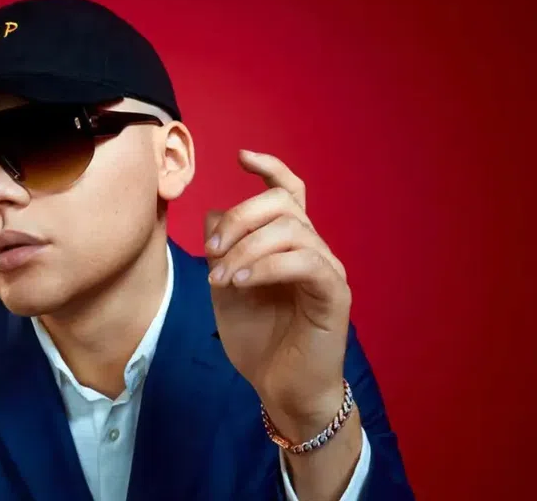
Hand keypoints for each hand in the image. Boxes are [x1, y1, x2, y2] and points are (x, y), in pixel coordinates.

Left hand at [205, 150, 351, 439]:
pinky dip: (267, 267)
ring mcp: (325, 269)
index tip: (240, 157)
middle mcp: (312, 249)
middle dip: (240, 217)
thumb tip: (214, 213)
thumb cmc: (258, 339)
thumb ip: (221, 251)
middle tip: (211, 250)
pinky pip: (304, 262)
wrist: (280, 388)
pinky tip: (241, 283)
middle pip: (283, 202)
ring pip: (290, 230)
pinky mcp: (334, 294)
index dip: (269, 167)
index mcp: (288, 244)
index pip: (288, 191)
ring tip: (222, 280)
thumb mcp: (226, 288)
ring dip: (247, 249)